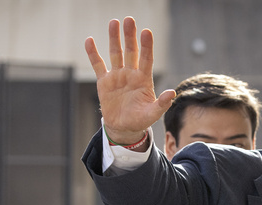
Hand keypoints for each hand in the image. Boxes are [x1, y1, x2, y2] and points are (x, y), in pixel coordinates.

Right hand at [84, 17, 175, 144]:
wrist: (123, 128)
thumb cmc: (140, 120)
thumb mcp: (153, 114)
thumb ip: (162, 104)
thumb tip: (173, 93)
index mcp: (144, 79)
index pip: (147, 59)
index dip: (146, 46)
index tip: (146, 32)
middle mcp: (131, 74)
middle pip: (131, 51)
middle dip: (130, 36)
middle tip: (129, 20)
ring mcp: (117, 76)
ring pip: (115, 53)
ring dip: (114, 38)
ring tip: (114, 22)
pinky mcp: (104, 82)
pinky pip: (98, 65)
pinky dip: (93, 54)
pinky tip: (89, 41)